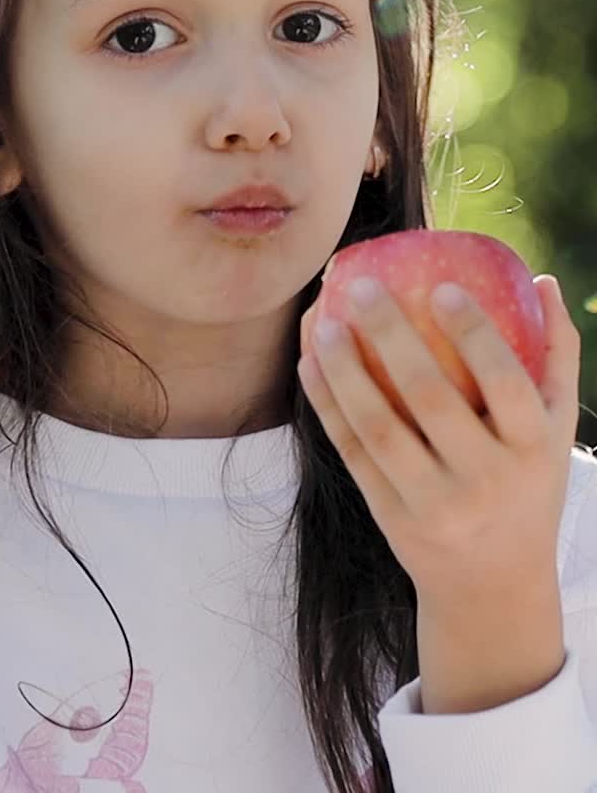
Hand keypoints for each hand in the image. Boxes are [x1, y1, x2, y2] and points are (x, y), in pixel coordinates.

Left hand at [298, 274, 580, 609]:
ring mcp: (434, 504)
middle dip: (392, 336)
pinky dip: (327, 406)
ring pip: (380, 428)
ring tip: (324, 321)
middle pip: (431, 398)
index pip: (506, 383)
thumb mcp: (556, 430)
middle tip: (363, 286)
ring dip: (346, 370)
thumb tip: (546, 280)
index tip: (441, 288)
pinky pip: (353, 453)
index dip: (475, 334)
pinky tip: (310, 363)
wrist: (494, 587)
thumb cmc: (527, 482)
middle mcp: (485, 480)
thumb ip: (557, 355)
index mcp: (533, 450)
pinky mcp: (391, 518)